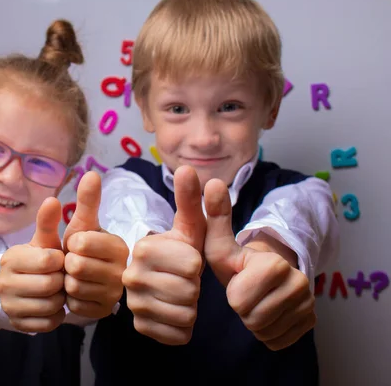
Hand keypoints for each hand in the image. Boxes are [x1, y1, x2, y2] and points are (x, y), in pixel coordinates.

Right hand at [0, 197, 65, 332]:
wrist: (20, 287)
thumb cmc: (38, 259)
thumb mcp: (43, 240)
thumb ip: (48, 221)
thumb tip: (52, 198)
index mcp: (10, 259)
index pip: (49, 261)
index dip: (60, 261)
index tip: (57, 259)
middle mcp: (4, 283)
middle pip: (51, 285)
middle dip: (61, 280)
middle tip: (58, 276)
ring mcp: (9, 306)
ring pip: (52, 305)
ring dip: (60, 298)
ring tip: (56, 289)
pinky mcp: (18, 325)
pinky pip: (50, 323)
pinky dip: (57, 315)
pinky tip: (52, 304)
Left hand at [62, 171, 128, 317]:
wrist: (81, 278)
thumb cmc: (82, 247)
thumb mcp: (81, 224)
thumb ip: (86, 202)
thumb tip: (91, 173)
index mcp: (120, 246)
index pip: (82, 243)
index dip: (72, 242)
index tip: (78, 243)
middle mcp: (123, 272)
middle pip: (76, 266)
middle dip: (68, 263)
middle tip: (75, 261)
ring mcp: (115, 295)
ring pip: (74, 287)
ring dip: (67, 281)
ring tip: (76, 276)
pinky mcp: (103, 312)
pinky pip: (74, 305)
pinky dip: (70, 298)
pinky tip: (77, 291)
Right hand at [122, 166, 205, 344]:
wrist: (164, 281)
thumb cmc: (179, 251)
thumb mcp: (188, 226)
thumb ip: (189, 200)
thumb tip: (187, 168)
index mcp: (141, 248)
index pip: (191, 265)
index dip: (196, 263)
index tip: (185, 259)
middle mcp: (130, 276)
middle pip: (189, 291)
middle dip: (196, 286)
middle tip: (183, 279)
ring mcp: (133, 305)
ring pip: (186, 314)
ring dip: (192, 306)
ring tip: (180, 294)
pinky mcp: (140, 328)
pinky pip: (179, 335)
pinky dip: (185, 327)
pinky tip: (176, 312)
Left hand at [203, 178, 315, 350]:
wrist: (266, 273)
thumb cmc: (239, 260)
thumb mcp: (221, 242)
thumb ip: (215, 215)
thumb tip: (211, 182)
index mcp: (276, 264)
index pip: (239, 300)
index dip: (233, 293)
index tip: (238, 279)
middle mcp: (300, 284)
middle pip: (253, 318)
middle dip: (242, 309)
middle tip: (246, 292)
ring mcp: (309, 304)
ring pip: (265, 331)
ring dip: (253, 321)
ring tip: (255, 301)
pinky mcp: (311, 322)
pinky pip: (278, 342)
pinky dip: (267, 332)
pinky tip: (267, 313)